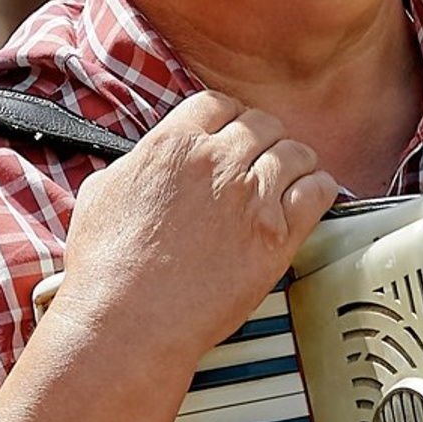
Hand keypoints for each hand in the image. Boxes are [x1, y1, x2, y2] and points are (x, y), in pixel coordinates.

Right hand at [56, 92, 340, 372]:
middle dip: (265, 139)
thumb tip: (151, 161)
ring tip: (290, 178)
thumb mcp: (104, 191)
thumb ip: (139, 165)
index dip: (230, 116)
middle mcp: (216, 164)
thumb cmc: (108, 266)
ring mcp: (251, 199)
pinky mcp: (277, 236)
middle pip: (263, 125)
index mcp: (171, 145)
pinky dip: (319, 189)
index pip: (217, 104)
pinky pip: (318, 193)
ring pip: (296, 154)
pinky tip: (311, 197)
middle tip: (264, 158)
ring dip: (295, 163)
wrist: (129, 317)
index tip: (235, 131)